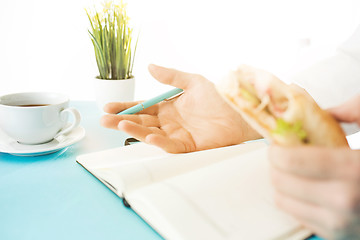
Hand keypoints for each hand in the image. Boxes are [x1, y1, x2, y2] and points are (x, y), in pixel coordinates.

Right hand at [100, 64, 260, 152]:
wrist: (238, 111)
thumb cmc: (217, 97)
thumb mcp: (192, 81)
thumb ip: (171, 76)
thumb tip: (150, 66)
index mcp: (168, 107)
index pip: (142, 108)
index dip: (125, 107)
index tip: (109, 107)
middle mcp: (169, 122)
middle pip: (141, 122)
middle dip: (122, 121)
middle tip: (104, 119)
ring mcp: (177, 134)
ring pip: (151, 133)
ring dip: (136, 130)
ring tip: (120, 125)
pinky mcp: (188, 146)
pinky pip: (171, 145)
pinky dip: (160, 141)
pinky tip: (150, 135)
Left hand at [269, 94, 359, 239]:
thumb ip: (353, 111)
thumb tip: (311, 99)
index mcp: (353, 170)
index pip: (289, 161)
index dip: (277, 148)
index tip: (280, 141)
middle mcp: (344, 202)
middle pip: (280, 180)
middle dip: (277, 164)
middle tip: (284, 153)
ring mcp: (340, 224)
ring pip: (282, 200)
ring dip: (282, 182)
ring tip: (295, 171)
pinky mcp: (336, 236)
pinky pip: (296, 215)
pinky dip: (295, 200)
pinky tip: (307, 188)